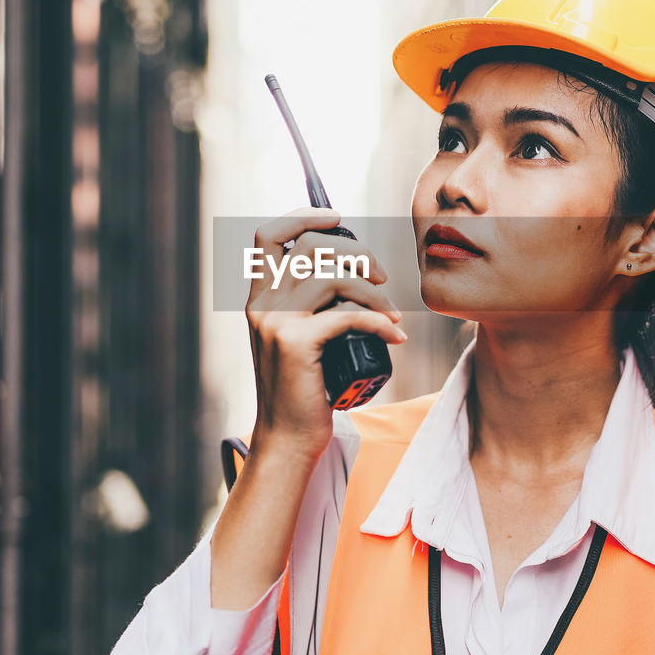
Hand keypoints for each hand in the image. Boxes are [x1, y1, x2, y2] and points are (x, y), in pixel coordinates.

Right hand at [245, 207, 405, 461]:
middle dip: (356, 253)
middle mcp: (262, 304)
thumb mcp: (299, 335)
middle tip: (381, 277)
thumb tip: (353, 268)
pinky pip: (348, 316)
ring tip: (392, 312)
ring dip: (373, 291)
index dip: (304, 216)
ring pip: (332, 277)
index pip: (268, 234)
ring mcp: (276, 322)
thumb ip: (310, 303)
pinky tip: (395, 336)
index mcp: (259, 296)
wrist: (288, 438)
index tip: (338, 220)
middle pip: (310, 247)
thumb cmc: (303, 387)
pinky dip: (379, 322)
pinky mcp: (297, 344)